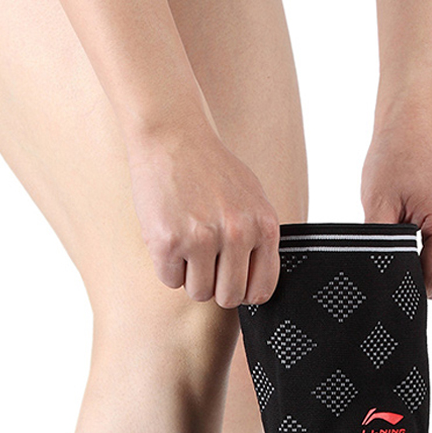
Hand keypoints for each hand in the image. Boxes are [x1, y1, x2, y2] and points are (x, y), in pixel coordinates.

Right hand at [125, 120, 279, 308]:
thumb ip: (259, 240)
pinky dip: (167, 266)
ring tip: (186, 246)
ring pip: (199, 293)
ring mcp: (202, 239)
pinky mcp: (168, 242)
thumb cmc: (211, 168)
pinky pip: (170, 280)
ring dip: (190, 277)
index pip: (262, 290)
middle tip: (205, 264)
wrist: (173, 135)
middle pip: (229, 297)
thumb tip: (258, 284)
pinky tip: (169, 238)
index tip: (233, 283)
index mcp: (264, 226)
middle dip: (216, 287)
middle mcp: (237, 234)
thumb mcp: (253, 199)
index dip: (245, 292)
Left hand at [361, 124, 431, 299]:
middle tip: (390, 264)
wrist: (411, 129)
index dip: (413, 289)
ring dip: (425, 271)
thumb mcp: (377, 205)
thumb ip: (379, 245)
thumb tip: (377, 276)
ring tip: (400, 249)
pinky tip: (411, 244)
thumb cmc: (393, 160)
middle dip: (419, 283)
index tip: (388, 280)